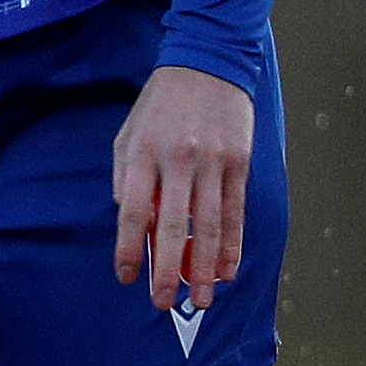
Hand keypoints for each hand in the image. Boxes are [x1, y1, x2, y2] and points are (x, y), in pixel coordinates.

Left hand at [111, 64, 257, 311]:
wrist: (206, 62)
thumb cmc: (161, 104)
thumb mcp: (129, 133)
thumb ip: (127, 179)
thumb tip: (133, 224)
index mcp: (142, 153)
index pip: (132, 212)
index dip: (128, 249)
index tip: (127, 278)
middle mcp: (177, 160)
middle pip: (172, 227)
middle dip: (168, 271)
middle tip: (164, 303)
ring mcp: (212, 161)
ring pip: (209, 225)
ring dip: (206, 267)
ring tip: (203, 299)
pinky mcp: (239, 161)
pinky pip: (235, 211)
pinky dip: (232, 244)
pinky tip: (228, 269)